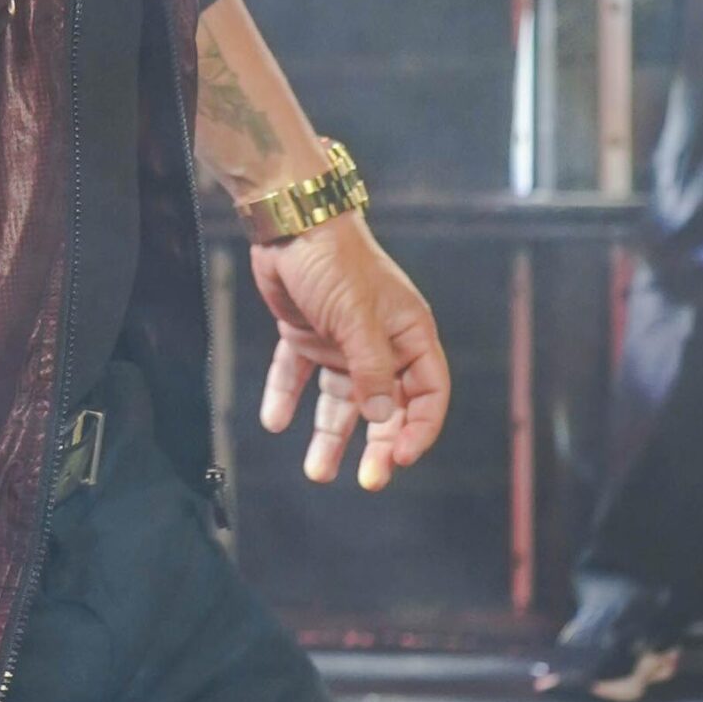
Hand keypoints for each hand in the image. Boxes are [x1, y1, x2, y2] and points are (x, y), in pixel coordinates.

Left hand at [249, 213, 449, 491]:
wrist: (288, 222)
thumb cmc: (334, 261)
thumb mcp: (358, 318)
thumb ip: (372, 371)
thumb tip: (384, 421)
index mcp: (408, 334)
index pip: (428, 393)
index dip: (419, 428)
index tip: (400, 458)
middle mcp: (380, 343)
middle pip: (386, 406)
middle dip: (376, 444)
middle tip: (367, 480)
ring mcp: (342, 341)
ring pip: (341, 400)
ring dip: (331, 435)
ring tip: (317, 472)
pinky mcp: (306, 334)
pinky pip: (297, 375)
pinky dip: (286, 397)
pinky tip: (274, 421)